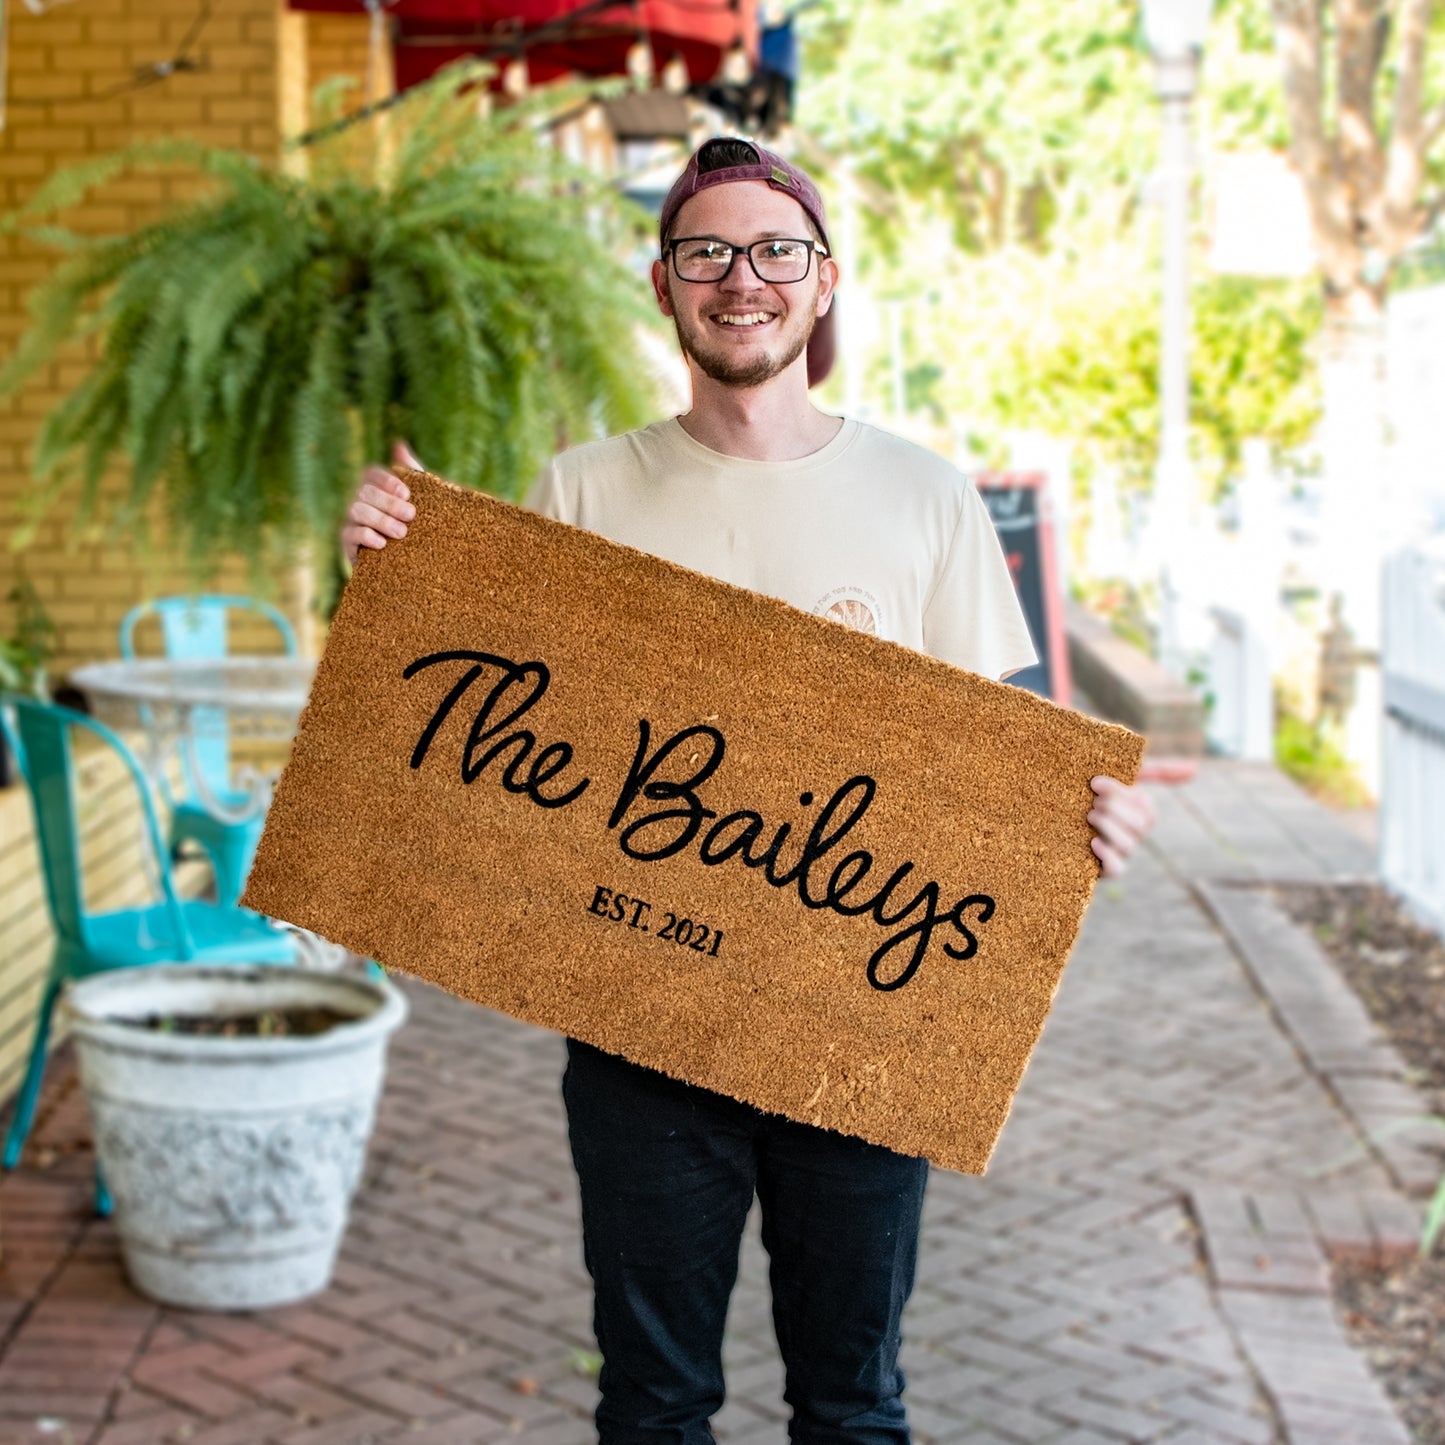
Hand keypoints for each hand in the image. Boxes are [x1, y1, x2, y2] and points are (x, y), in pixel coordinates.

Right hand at [341, 440, 422, 563]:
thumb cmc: (412, 521)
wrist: (408, 558)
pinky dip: (367, 536)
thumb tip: (399, 444)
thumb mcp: (418, 497)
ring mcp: (350, 520)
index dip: (387, 481)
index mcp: (372, 485)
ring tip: (402, 533)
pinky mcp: (347, 542)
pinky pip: (350, 534)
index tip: (407, 494)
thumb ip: (411, 471)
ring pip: (357, 511)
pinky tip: (383, 544)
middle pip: (365, 492)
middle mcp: (357, 499)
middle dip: (389, 503)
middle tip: (411, 515)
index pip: (371, 473)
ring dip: (381, 520)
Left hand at [1087, 759, 1195, 876]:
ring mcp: (1119, 853)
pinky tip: (1092, 841)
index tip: (1095, 782)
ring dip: (1109, 826)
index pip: (1147, 809)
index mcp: (1138, 814)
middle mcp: (1133, 836)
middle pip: (1141, 826)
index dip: (1122, 794)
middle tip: (1091, 801)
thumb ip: (1158, 771)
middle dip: (1114, 809)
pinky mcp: (1103, 870)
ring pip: (1129, 845)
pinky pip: (1118, 869)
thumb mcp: (1118, 775)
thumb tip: (1196, 769)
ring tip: (1088, 815)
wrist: (1049, 810)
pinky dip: (1108, 854)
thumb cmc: (1087, 792)